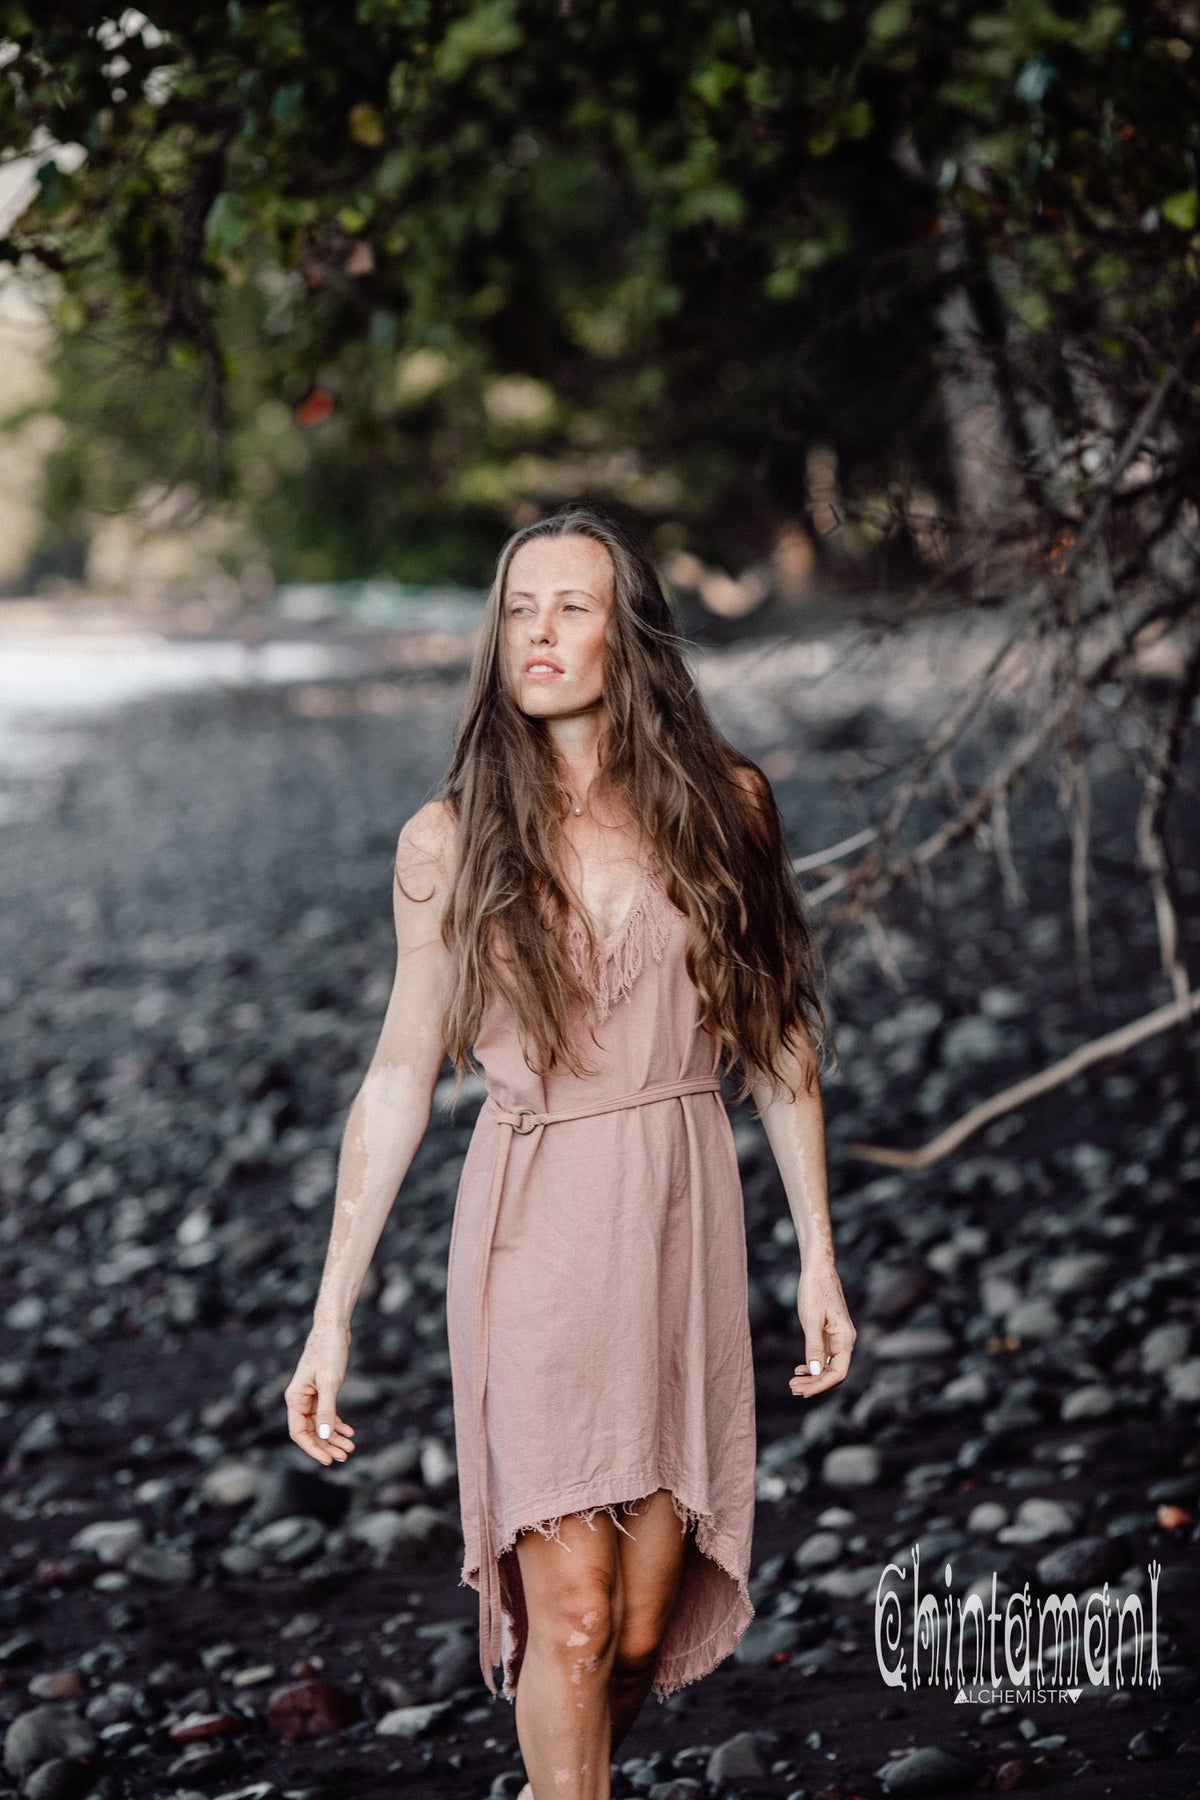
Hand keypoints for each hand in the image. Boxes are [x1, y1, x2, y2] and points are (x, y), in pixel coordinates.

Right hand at [284, 1324, 355, 1465]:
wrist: (334, 1329)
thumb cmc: (329, 1352)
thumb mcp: (329, 1383)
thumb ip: (326, 1410)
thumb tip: (325, 1436)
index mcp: (295, 1398)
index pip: (298, 1433)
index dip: (313, 1448)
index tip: (328, 1460)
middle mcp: (299, 1399)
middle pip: (310, 1431)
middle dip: (327, 1445)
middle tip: (345, 1456)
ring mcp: (310, 1395)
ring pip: (320, 1424)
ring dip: (334, 1437)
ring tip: (351, 1447)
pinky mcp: (321, 1390)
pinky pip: (327, 1414)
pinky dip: (338, 1423)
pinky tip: (350, 1431)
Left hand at [790, 1262, 855, 1399]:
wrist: (818, 1270)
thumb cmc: (815, 1291)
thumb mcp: (811, 1319)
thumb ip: (814, 1346)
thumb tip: (815, 1372)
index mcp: (845, 1339)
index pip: (838, 1373)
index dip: (821, 1385)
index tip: (803, 1391)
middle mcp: (845, 1341)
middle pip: (833, 1372)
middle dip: (814, 1383)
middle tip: (792, 1388)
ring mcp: (838, 1338)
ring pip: (828, 1365)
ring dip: (812, 1376)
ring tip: (793, 1383)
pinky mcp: (830, 1333)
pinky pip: (824, 1356)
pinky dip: (812, 1365)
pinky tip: (799, 1369)